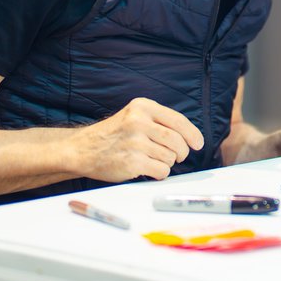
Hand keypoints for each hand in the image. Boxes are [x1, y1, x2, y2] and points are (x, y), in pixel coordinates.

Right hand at [72, 97, 203, 180]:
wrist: (83, 149)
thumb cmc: (113, 135)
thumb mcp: (134, 116)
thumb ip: (159, 121)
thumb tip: (191, 137)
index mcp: (142, 107)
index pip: (178, 121)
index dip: (192, 134)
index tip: (198, 143)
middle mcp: (139, 122)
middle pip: (178, 141)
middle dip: (181, 152)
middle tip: (176, 156)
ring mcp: (135, 142)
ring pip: (170, 157)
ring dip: (166, 163)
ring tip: (151, 159)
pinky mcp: (132, 162)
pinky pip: (162, 171)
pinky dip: (159, 173)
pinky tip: (147, 169)